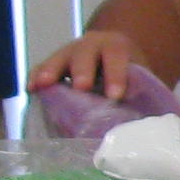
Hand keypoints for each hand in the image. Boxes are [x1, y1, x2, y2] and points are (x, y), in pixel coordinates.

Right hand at [31, 28, 148, 100]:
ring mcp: (69, 53)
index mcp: (117, 47)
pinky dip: (36, 76)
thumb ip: (143, 100)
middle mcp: (91, 45)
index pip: (117, 57)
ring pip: (60, 58)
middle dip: (83, 70)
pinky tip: (30, 89)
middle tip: (82, 88)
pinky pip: (43, 68)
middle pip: (86, 53)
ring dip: (51, 71)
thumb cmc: (130, 78)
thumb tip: (149, 133)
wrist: (114, 57)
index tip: (116, 95)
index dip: (116, 74)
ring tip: (42, 85)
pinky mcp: (54, 65)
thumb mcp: (141, 81)